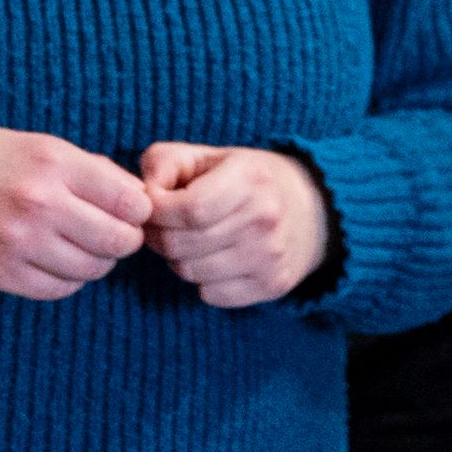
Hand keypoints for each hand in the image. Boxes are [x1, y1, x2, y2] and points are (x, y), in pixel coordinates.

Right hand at [0, 122, 151, 299]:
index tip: (130, 212)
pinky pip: (57, 291)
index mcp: (54, 161)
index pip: (130, 201)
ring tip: (75, 246)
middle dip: (122, 241)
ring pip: (90, 271)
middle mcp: (39, 202)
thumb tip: (138, 202)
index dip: (139, 211)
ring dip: (92, 262)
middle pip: (117, 242)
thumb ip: (90, 172)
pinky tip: (52, 261)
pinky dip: (65, 280)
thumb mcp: (39, 145)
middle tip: (109, 235)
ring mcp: (17, 242)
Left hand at [139, 141, 329, 307]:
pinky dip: (203, 282)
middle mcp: (265, 217)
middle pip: (181, 245)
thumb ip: (163, 164)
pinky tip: (214, 260)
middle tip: (164, 227)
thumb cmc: (241, 180)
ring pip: (190, 273)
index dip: (156, 213)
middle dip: (160, 237)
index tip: (154, 208)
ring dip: (178, 260)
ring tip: (191, 241)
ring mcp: (271, 255)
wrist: (309, 210)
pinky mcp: (273, 284)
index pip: (188, 210)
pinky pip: (211, 295)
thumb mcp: (205, 156)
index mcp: (249, 177)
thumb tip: (142, 197)